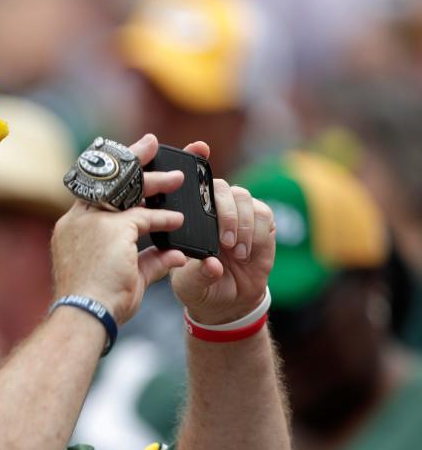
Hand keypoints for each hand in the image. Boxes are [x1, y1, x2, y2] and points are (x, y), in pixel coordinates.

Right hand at [52, 134, 187, 323]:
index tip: (128, 161)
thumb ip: (150, 261)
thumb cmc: (98, 303)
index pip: (94, 193)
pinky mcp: (112, 230)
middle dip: (132, 158)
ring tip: (179, 177)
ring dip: (154, 182)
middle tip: (151, 142)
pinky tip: (180, 222)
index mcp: (72, 228)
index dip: (112, 176)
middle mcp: (78, 220)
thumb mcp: (125, 277)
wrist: (85, 315)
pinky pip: (145, 218)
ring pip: (127, 191)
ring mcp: (93, 222)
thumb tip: (176, 254)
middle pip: (107, 179)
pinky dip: (164, 219)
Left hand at [169, 142, 275, 323]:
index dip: (194, 158)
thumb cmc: (198, 285)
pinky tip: (247, 254)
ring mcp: (237, 211)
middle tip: (224, 241)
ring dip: (240, 224)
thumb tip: (213, 265)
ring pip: (243, 197)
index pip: (188, 180)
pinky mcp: (260, 221)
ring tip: (235, 252)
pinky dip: (256, 232)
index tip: (201, 148)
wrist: (226, 301)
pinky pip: (263, 213)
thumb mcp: (189, 284)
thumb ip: (198, 273)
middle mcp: (211, 207)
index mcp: (186, 214)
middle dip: (224, 211)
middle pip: (219, 186)